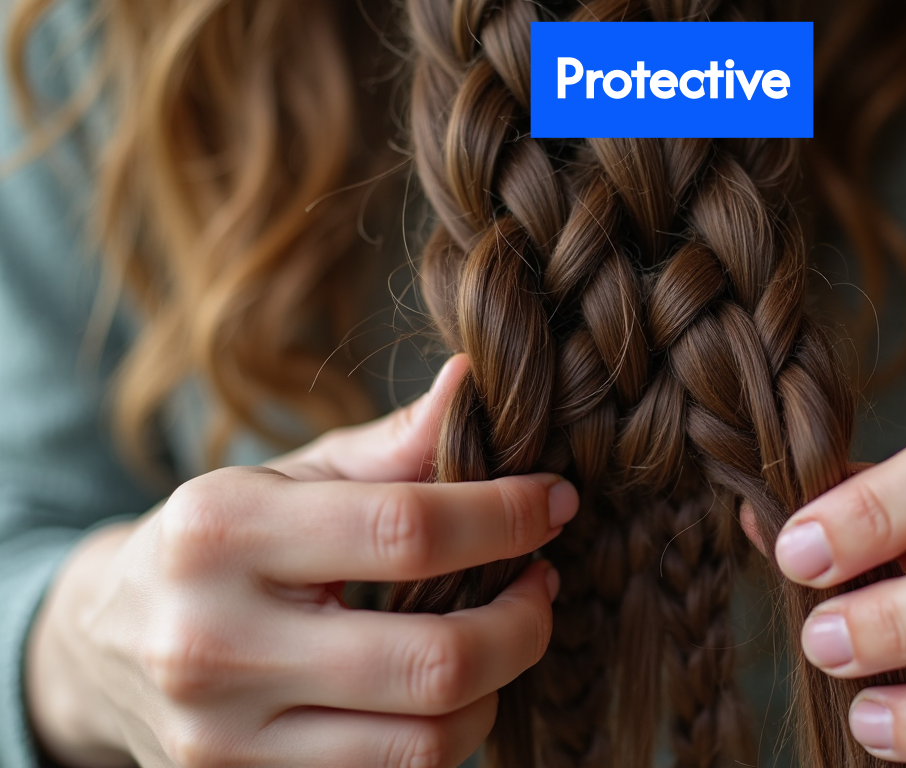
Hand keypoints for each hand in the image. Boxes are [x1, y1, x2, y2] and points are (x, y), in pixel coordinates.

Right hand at [25, 356, 578, 767]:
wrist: (100, 645)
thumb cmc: (217, 542)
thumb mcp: (290, 476)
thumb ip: (391, 444)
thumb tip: (477, 382)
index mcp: (220, 531)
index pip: (406, 531)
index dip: (506, 517)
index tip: (554, 501)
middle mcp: (212, 644)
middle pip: (432, 662)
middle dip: (524, 623)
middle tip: (542, 582)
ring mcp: (223, 739)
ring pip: (423, 746)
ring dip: (495, 689)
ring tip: (502, 636)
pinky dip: (445, 736)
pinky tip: (449, 689)